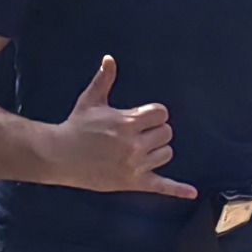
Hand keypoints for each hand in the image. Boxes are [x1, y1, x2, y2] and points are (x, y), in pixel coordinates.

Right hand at [43, 54, 192, 197]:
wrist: (59, 155)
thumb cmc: (76, 127)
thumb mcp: (91, 100)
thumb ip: (104, 79)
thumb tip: (109, 58)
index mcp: (127, 122)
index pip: (161, 114)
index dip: (154, 114)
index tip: (143, 118)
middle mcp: (133, 144)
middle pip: (166, 133)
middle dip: (156, 131)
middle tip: (140, 133)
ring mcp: (134, 165)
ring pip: (166, 154)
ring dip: (158, 150)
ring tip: (141, 149)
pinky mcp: (132, 182)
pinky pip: (160, 186)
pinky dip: (177, 190)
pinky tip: (191, 193)